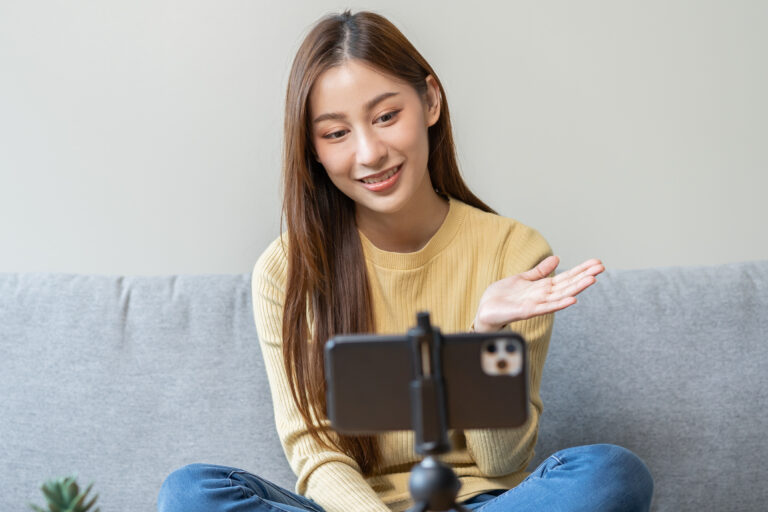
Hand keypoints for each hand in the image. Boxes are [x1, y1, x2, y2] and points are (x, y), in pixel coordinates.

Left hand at [473, 256, 603, 331]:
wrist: (485, 310)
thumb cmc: (502, 297)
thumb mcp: (523, 278)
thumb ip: (540, 271)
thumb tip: (556, 258)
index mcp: (542, 287)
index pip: (566, 277)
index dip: (581, 269)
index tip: (596, 262)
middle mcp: (542, 296)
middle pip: (567, 284)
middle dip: (584, 276)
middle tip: (601, 267)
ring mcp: (536, 304)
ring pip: (560, 295)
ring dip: (577, 288)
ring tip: (592, 280)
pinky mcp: (526, 311)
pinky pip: (546, 307)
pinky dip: (560, 304)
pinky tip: (572, 299)